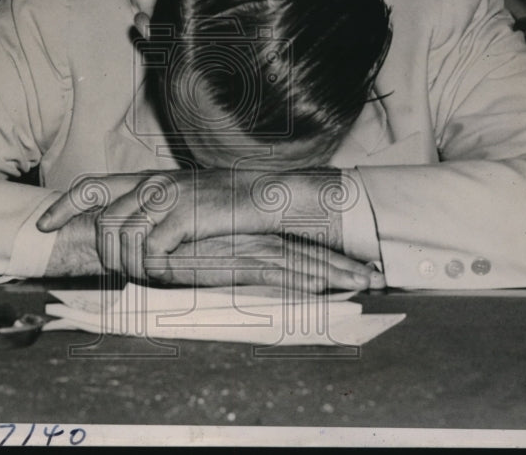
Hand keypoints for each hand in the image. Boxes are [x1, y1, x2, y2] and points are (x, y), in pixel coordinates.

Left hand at [38, 168, 355, 281]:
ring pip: (123, 240)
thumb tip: (126, 235)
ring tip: (149, 273)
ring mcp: (167, 199)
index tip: (43, 225)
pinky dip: (153, 268)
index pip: (92, 185)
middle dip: (103, 254)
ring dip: (130, 265)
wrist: (266, 198)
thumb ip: (154, 209)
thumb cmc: (227, 204)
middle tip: (119, 271)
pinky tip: (167, 271)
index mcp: (149, 179)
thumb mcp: (184, 199)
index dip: (63, 205)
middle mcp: (152, 184)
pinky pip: (150, 251)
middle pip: (103, 222)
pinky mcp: (184, 217)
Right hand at [151, 233, 376, 292]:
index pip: (300, 247)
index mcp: (255, 236)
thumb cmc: (178, 250)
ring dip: (334, 274)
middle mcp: (258, 241)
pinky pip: (277, 276)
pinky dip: (302, 281)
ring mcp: (250, 253)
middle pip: (310, 254)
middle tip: (375, 276)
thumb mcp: (215, 255)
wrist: (150, 243)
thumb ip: (238, 261)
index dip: (330, 257)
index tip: (358, 266)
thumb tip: (261, 274)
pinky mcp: (237, 266)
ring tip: (363, 283)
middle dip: (343, 266)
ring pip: (302, 264)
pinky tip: (323, 290)